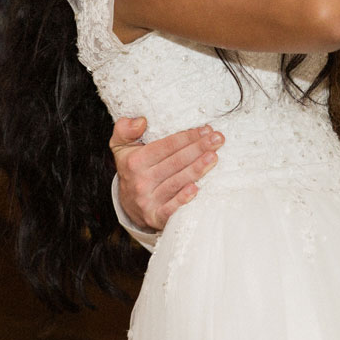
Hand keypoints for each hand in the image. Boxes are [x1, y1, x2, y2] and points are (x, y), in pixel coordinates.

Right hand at [110, 117, 223, 231]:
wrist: (127, 205)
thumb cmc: (132, 169)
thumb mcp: (121, 146)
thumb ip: (125, 129)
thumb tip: (141, 122)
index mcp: (135, 162)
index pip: (166, 146)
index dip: (187, 136)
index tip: (205, 129)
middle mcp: (141, 181)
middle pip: (176, 162)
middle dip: (199, 148)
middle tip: (218, 139)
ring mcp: (148, 200)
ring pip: (177, 182)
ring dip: (197, 169)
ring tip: (214, 157)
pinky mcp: (154, 217)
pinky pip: (170, 209)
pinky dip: (182, 199)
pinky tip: (196, 188)